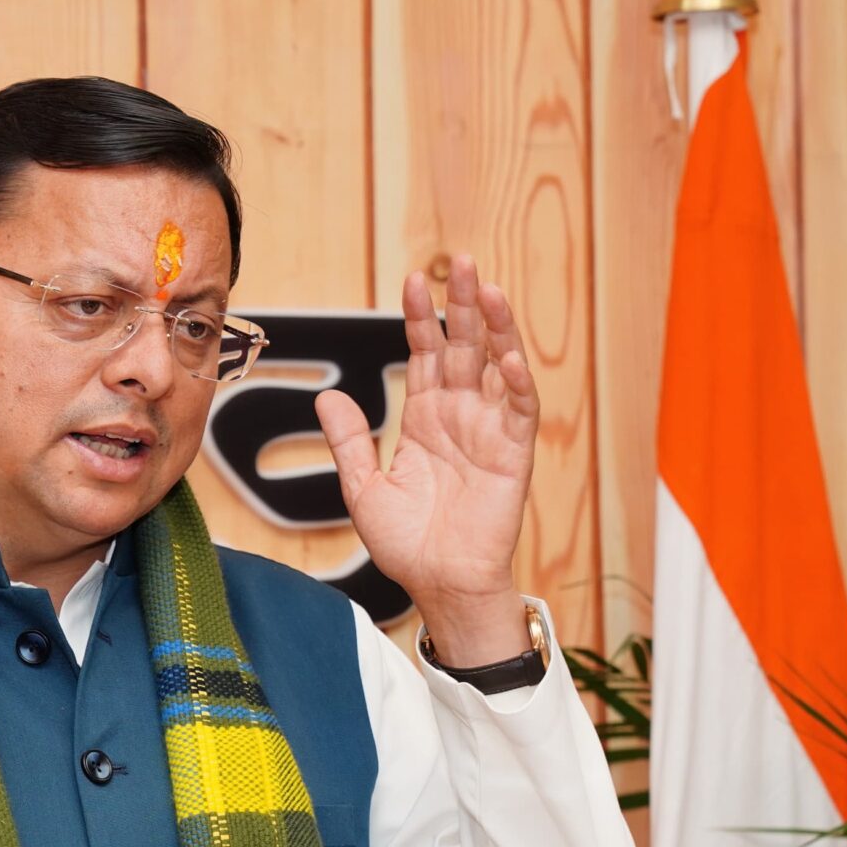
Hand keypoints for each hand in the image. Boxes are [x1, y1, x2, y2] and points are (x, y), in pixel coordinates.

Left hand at [314, 255, 539, 665]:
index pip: (426, 354)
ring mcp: (490, 431)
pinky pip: (520, 411)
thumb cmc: (407, 545)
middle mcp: (461, 416)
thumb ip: (350, 441)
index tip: (414, 280)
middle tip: (460, 262)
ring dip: (496, 329)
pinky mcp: (513, 455)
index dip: (421, 318)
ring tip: (488, 290)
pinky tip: (510, 356)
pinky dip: (518, 383)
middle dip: (462, 305)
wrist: (439, 584)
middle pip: (465, 347)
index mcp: (426, 419)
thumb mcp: (364, 488)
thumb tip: (327, 397)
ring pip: (498, 367)